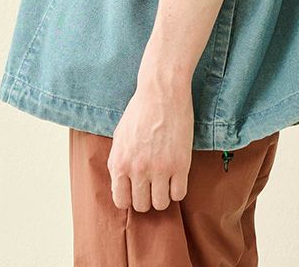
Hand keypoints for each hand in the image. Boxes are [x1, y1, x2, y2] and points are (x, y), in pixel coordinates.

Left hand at [107, 79, 193, 211]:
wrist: (162, 92)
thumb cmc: (140, 110)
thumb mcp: (119, 136)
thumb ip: (118, 162)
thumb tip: (121, 183)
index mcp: (120, 163)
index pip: (121, 201)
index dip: (130, 198)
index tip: (137, 190)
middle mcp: (138, 170)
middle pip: (142, 205)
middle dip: (147, 197)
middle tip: (153, 183)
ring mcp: (160, 169)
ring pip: (161, 204)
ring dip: (163, 195)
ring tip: (165, 180)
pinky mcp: (180, 164)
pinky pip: (179, 194)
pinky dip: (178, 189)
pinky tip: (177, 176)